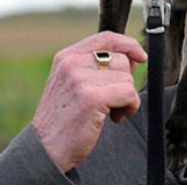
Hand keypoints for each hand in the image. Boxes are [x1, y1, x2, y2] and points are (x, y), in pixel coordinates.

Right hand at [31, 31, 146, 172]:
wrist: (45, 149)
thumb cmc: (64, 118)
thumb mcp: (72, 84)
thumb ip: (95, 67)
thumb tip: (132, 57)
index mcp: (66, 57)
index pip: (106, 37)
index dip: (128, 44)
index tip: (141, 56)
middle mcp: (72, 64)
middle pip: (122, 60)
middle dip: (125, 81)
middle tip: (114, 101)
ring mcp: (81, 79)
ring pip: (127, 78)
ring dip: (126, 97)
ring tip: (110, 111)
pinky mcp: (92, 97)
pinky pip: (129, 94)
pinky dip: (130, 107)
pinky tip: (115, 118)